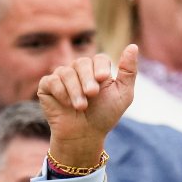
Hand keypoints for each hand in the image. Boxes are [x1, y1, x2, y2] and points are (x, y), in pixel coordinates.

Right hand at [38, 47, 137, 170]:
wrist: (85, 134)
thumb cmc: (104, 115)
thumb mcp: (123, 94)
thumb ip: (128, 71)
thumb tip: (133, 46)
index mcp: (97, 70)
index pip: (99, 59)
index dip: (100, 67)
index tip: (103, 79)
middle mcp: (79, 70)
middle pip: (82, 63)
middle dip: (88, 79)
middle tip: (92, 94)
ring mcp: (62, 76)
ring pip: (66, 72)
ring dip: (75, 90)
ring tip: (81, 107)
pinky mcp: (47, 86)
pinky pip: (51, 81)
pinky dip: (61, 93)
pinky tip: (67, 104)